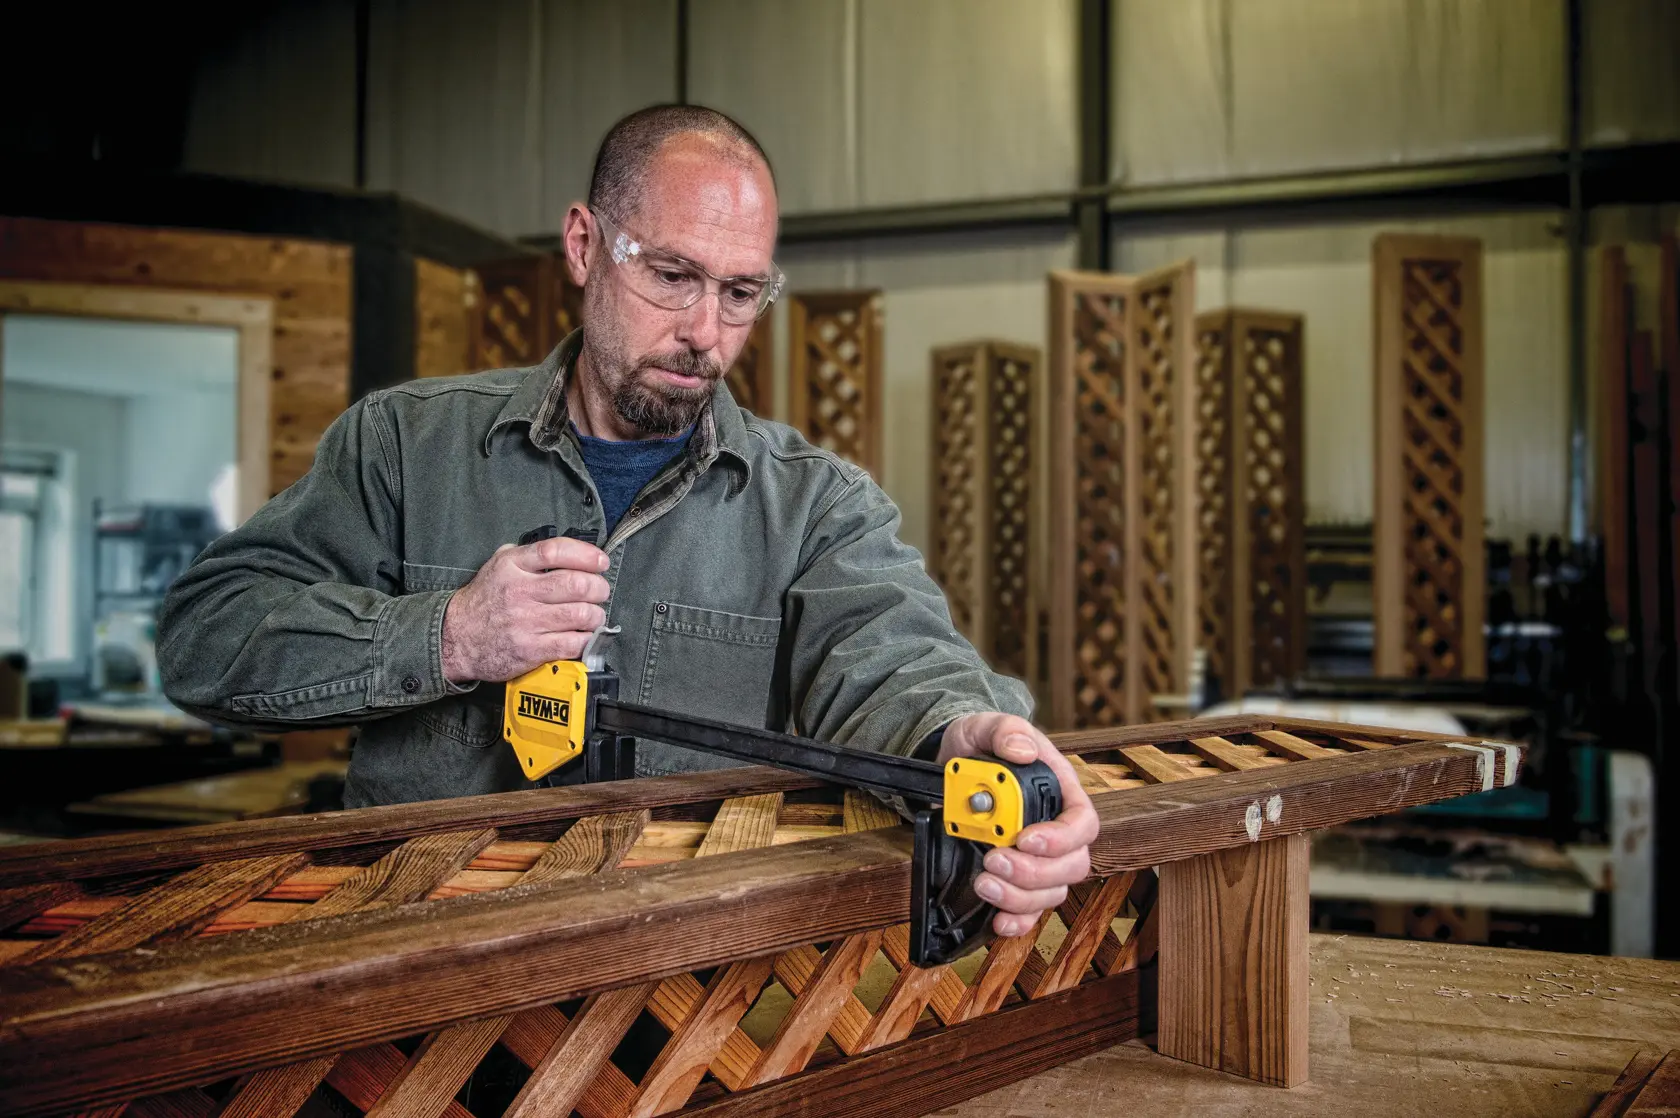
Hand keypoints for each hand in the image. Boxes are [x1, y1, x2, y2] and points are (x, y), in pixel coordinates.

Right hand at [440, 536, 610, 682]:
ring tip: (592, 615)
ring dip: (596, 614)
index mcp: (512, 566)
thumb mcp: (497, 566)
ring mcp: (526, 622)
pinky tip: (583, 634)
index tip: (600, 562)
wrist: (455, 639)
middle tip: (600, 591)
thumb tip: (567, 551)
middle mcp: (519, 592)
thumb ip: (527, 555)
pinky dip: (587, 638)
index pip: (557, 551)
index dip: (586, 555)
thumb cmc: (482, 601)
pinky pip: (573, 642)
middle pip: (577, 584)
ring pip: (581, 614)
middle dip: (598, 587)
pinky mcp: (531, 650)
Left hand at [937, 712, 1097, 937]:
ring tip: (984, 882)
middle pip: (1071, 866)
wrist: (953, 766)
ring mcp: (1037, 859)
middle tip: (994, 859)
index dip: (1061, 839)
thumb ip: (1007, 731)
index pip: (1082, 824)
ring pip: (1050, 893)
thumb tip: (1021, 750)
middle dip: (1034, 872)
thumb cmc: (981, 745)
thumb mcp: (988, 726)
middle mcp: (1055, 832)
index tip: (1026, 838)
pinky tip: (999, 920)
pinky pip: (1030, 911)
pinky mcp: (1014, 877)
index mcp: (1061, 794)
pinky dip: (1018, 921)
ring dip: (1019, 896)